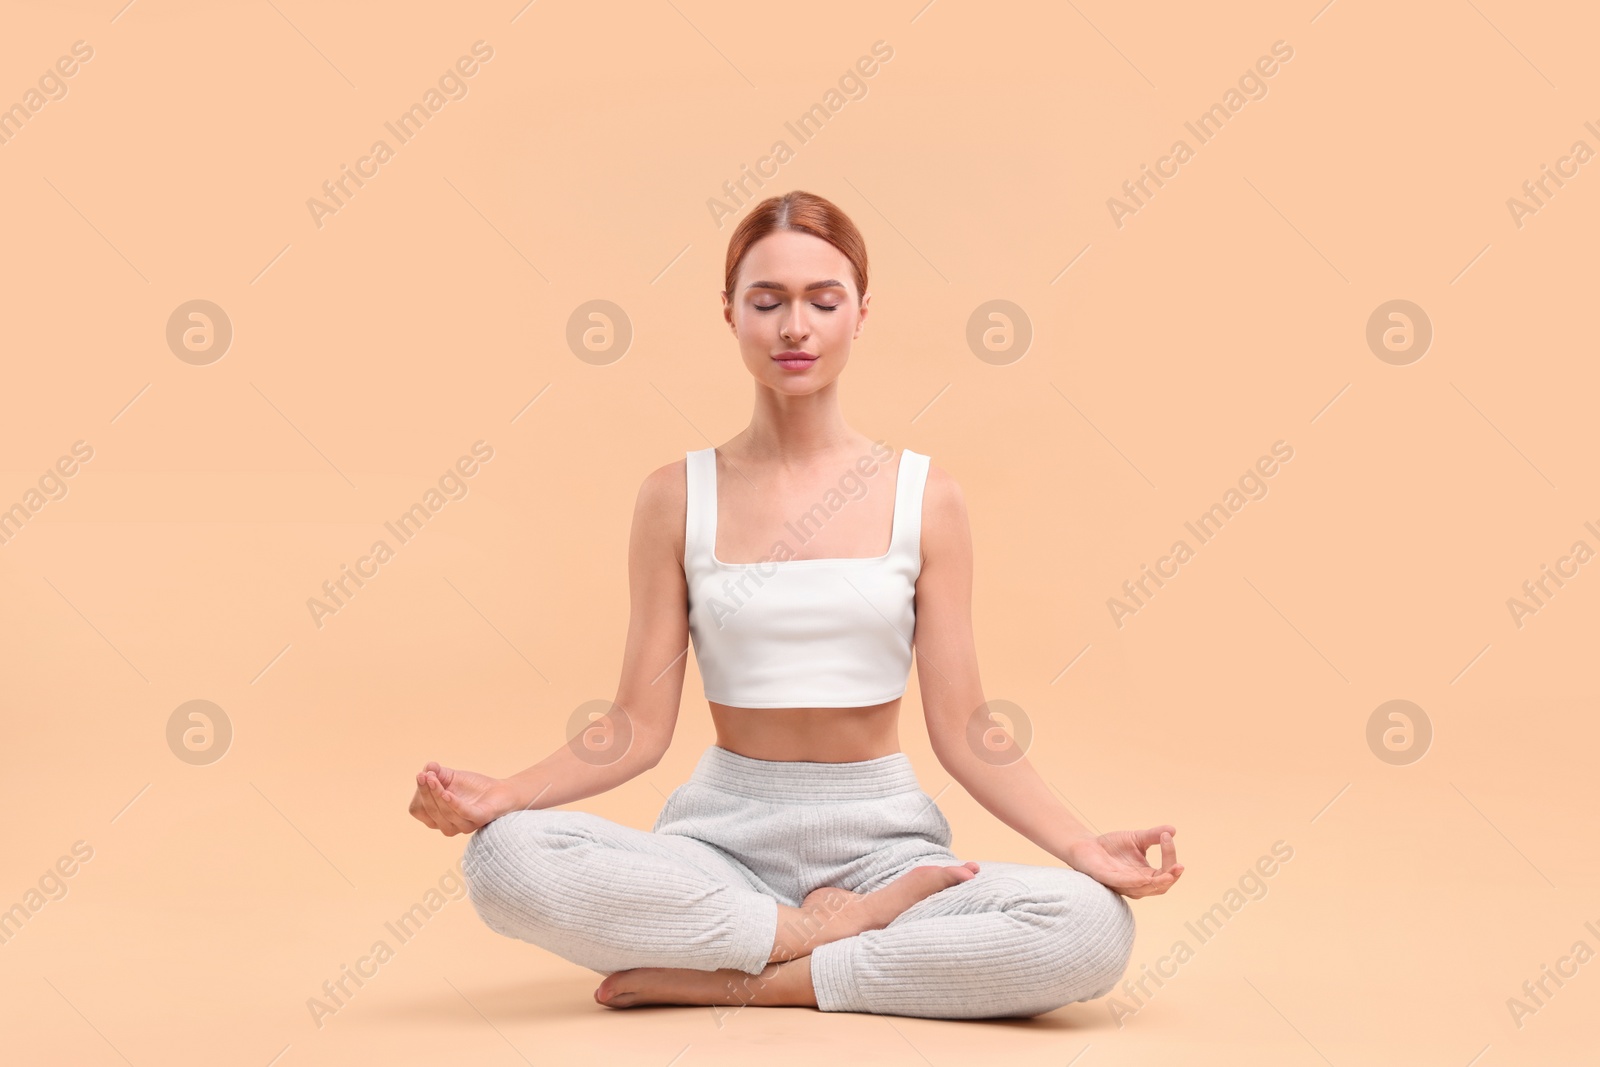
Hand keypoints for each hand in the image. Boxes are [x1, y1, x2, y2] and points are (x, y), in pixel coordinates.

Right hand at [409, 762, 508, 835]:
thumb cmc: (472, 787)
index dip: (420, 793)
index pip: (418, 810)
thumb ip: (437, 772)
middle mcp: (448, 825)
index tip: (423, 775)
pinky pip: (464, 814)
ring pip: (446, 814)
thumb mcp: (451, 777)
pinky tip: (447, 792)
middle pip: (431, 812)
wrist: (500, 790)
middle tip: (426, 775)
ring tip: (434, 780)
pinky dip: (454, 804)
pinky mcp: (479, 819)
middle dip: (427, 792)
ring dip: (438, 796)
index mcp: (436, 818)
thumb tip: (428, 767)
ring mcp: (464, 825)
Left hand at [1063, 825, 1182, 898]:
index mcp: (1146, 875)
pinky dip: (1135, 883)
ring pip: (1145, 889)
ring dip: (1158, 882)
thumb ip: (1153, 836)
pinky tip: (1145, 879)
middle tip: (1179, 866)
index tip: (1168, 838)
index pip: (1166, 872)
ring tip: (1169, 872)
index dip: (1170, 857)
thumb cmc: (1113, 846)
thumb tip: (1173, 830)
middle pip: (1161, 886)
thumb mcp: (1137, 839)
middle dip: (1171, 877)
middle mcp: (1138, 884)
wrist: (1087, 845)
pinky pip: (1124, 885)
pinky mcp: (1108, 880)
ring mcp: (1123, 884)